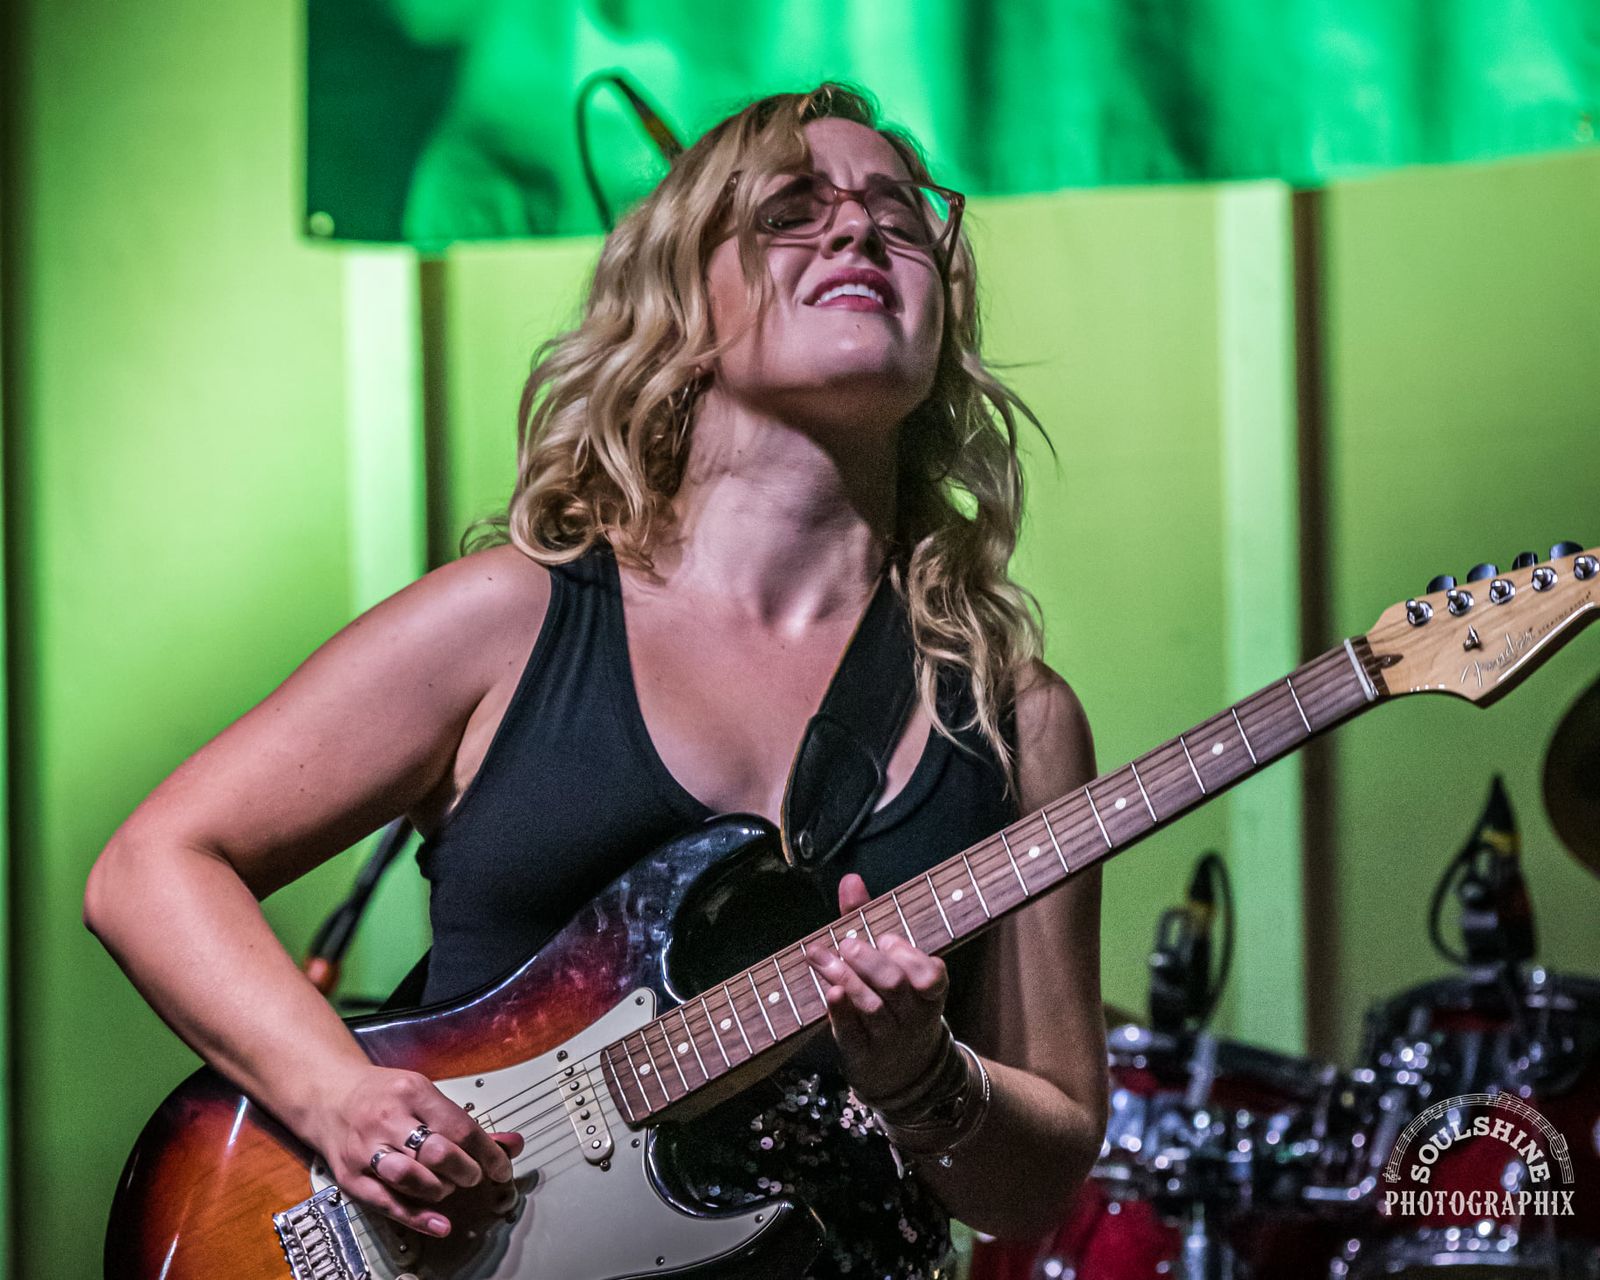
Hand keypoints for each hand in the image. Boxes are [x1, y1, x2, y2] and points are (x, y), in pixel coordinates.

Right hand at [308, 1064, 523, 1236]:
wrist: (330, 1097)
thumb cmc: (384, 1095)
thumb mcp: (424, 1094)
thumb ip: (464, 1122)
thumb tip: (511, 1144)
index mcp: (412, 1092)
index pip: (460, 1127)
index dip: (488, 1152)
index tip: (501, 1167)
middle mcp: (388, 1119)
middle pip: (437, 1153)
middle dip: (466, 1171)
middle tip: (473, 1175)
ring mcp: (367, 1149)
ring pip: (412, 1179)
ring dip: (441, 1190)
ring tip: (449, 1186)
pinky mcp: (353, 1177)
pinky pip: (388, 1203)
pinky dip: (418, 1218)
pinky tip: (439, 1224)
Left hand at [804, 873, 950, 1102]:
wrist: (902, 1071)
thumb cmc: (893, 1001)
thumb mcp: (890, 961)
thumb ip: (868, 918)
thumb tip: (850, 879)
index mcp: (929, 991)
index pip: (930, 973)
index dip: (907, 954)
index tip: (884, 938)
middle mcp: (913, 1015)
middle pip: (895, 985)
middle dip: (869, 960)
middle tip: (848, 944)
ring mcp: (890, 1039)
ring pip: (872, 1008)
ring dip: (845, 978)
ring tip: (820, 957)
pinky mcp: (864, 1056)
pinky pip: (852, 1035)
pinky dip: (840, 1013)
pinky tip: (828, 993)